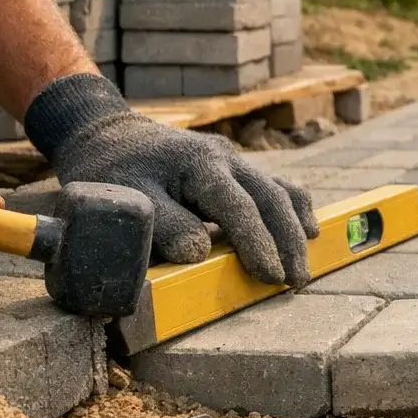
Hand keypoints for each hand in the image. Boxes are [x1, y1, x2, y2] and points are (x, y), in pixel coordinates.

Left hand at [25, 75, 318, 285]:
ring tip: (302, 268)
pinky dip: (295, 209)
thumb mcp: (128, 198)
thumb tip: (198, 255)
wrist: (110, 135)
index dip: (256, 242)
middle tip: (295, 282)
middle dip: (287, 242)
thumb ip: (163, 225)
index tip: (270, 275)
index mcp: (198, 164)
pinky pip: (278, 186)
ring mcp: (236, 162)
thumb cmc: (114, 172)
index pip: (237, 206)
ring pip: (280, 191)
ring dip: (295, 230)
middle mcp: (225, 158)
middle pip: (271, 198)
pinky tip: (308, 232)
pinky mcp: (238, 170)